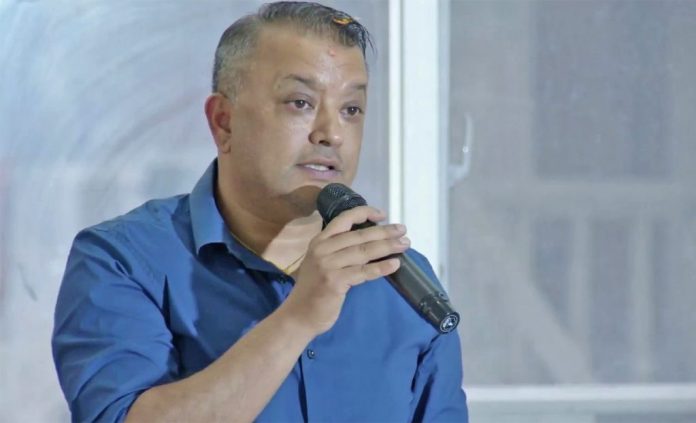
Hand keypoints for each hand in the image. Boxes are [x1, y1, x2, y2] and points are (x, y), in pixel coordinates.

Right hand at [279, 206, 409, 336]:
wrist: (299, 315)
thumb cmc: (314, 290)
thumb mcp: (321, 262)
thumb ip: (339, 250)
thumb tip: (372, 241)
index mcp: (319, 241)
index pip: (343, 219)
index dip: (364, 213)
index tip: (383, 214)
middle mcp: (322, 249)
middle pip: (359, 236)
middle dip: (384, 232)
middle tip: (403, 230)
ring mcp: (327, 265)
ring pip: (363, 252)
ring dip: (387, 247)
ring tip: (404, 245)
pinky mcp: (334, 282)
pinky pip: (363, 272)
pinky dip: (380, 268)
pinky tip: (394, 265)